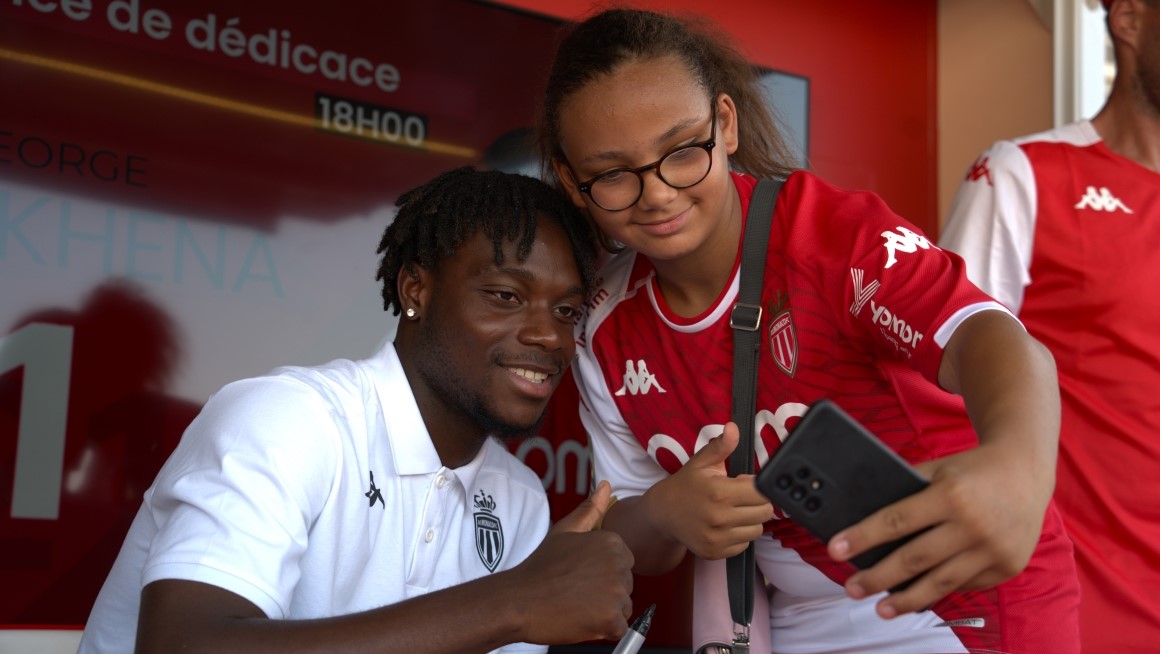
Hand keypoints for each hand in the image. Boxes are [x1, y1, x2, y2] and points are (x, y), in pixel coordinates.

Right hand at [507, 480, 634, 644]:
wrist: (519, 600)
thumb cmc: (540, 567)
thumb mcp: (565, 532)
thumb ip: (590, 510)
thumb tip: (606, 486)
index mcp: (612, 543)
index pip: (624, 565)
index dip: (601, 575)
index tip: (579, 576)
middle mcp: (618, 565)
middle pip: (625, 587)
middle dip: (605, 594)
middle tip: (575, 591)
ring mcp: (616, 592)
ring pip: (623, 608)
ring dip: (604, 612)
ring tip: (576, 605)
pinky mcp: (611, 618)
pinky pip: (619, 628)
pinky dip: (602, 630)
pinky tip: (580, 619)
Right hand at [648, 422, 773, 559]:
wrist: (662, 514)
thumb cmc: (685, 485)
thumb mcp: (701, 462)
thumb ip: (721, 446)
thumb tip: (733, 428)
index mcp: (719, 492)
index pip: (762, 492)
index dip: (759, 486)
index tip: (745, 482)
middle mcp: (720, 518)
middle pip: (765, 513)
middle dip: (758, 502)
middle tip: (741, 497)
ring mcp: (717, 538)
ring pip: (757, 530)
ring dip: (750, 520)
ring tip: (733, 511)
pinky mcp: (715, 553)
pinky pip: (745, 545)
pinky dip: (740, 535)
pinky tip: (726, 525)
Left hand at [828, 440, 1050, 617]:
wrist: (1025, 472)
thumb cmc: (971, 470)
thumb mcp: (937, 469)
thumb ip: (907, 490)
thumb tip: (865, 518)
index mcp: (950, 495)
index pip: (897, 520)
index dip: (863, 537)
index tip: (835, 550)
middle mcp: (973, 525)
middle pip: (914, 559)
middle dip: (878, 577)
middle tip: (851, 588)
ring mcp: (993, 550)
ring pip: (940, 583)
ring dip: (906, 600)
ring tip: (881, 609)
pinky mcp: (1007, 567)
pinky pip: (964, 585)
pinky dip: (939, 592)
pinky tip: (918, 597)